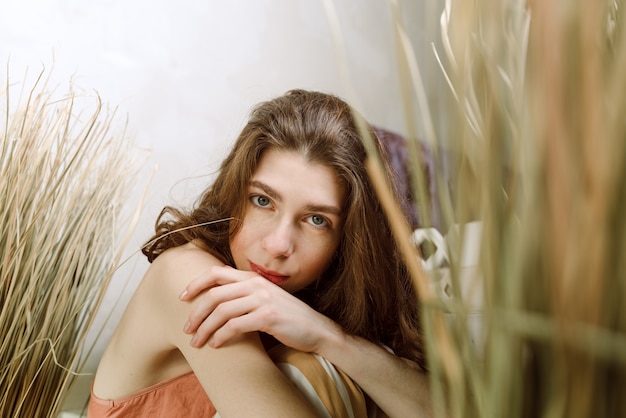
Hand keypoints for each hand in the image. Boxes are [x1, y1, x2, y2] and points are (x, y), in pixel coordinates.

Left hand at [180, 266, 340, 350]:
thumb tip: (218, 294)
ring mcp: (263, 299)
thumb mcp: (265, 298)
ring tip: (197, 342)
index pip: (216, 273)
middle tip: (187, 329)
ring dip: (204, 329)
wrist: (317, 329)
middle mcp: (256, 285)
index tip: (182, 298)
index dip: (195, 284)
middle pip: (214, 295)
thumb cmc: (288, 317)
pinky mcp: (267, 317)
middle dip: (196, 313)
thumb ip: (245, 293)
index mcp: (253, 278)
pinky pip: (234, 326)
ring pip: (221, 312)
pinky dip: (220, 336)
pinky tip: (216, 344)